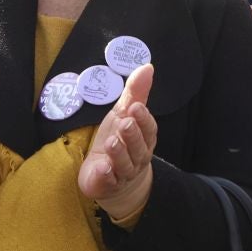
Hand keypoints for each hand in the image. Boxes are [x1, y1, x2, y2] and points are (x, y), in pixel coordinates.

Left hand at [78, 64, 157, 218]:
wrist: (111, 178)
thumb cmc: (119, 140)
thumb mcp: (123, 114)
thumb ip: (135, 92)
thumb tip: (147, 67)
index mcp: (144, 138)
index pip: (148, 128)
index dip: (143, 119)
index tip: (136, 107)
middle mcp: (138, 156)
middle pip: (139, 146)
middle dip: (132, 135)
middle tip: (125, 123)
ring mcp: (123, 172)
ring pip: (125, 163)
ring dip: (119, 153)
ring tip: (112, 141)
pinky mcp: (108, 183)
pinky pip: (109, 180)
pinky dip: (106, 175)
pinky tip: (102, 168)